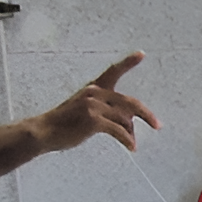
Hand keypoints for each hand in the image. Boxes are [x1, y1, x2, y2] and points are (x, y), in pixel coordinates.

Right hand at [25, 53, 160, 153]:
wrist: (43, 131)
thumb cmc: (64, 124)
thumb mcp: (84, 110)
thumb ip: (106, 111)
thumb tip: (130, 124)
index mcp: (93, 88)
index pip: (113, 71)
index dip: (128, 62)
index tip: (142, 53)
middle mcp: (95, 93)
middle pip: (129, 102)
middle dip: (146, 115)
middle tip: (158, 125)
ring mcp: (94, 105)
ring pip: (125, 120)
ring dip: (131, 134)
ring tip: (132, 144)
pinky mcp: (93, 120)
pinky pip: (119, 131)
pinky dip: (127, 141)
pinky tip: (131, 148)